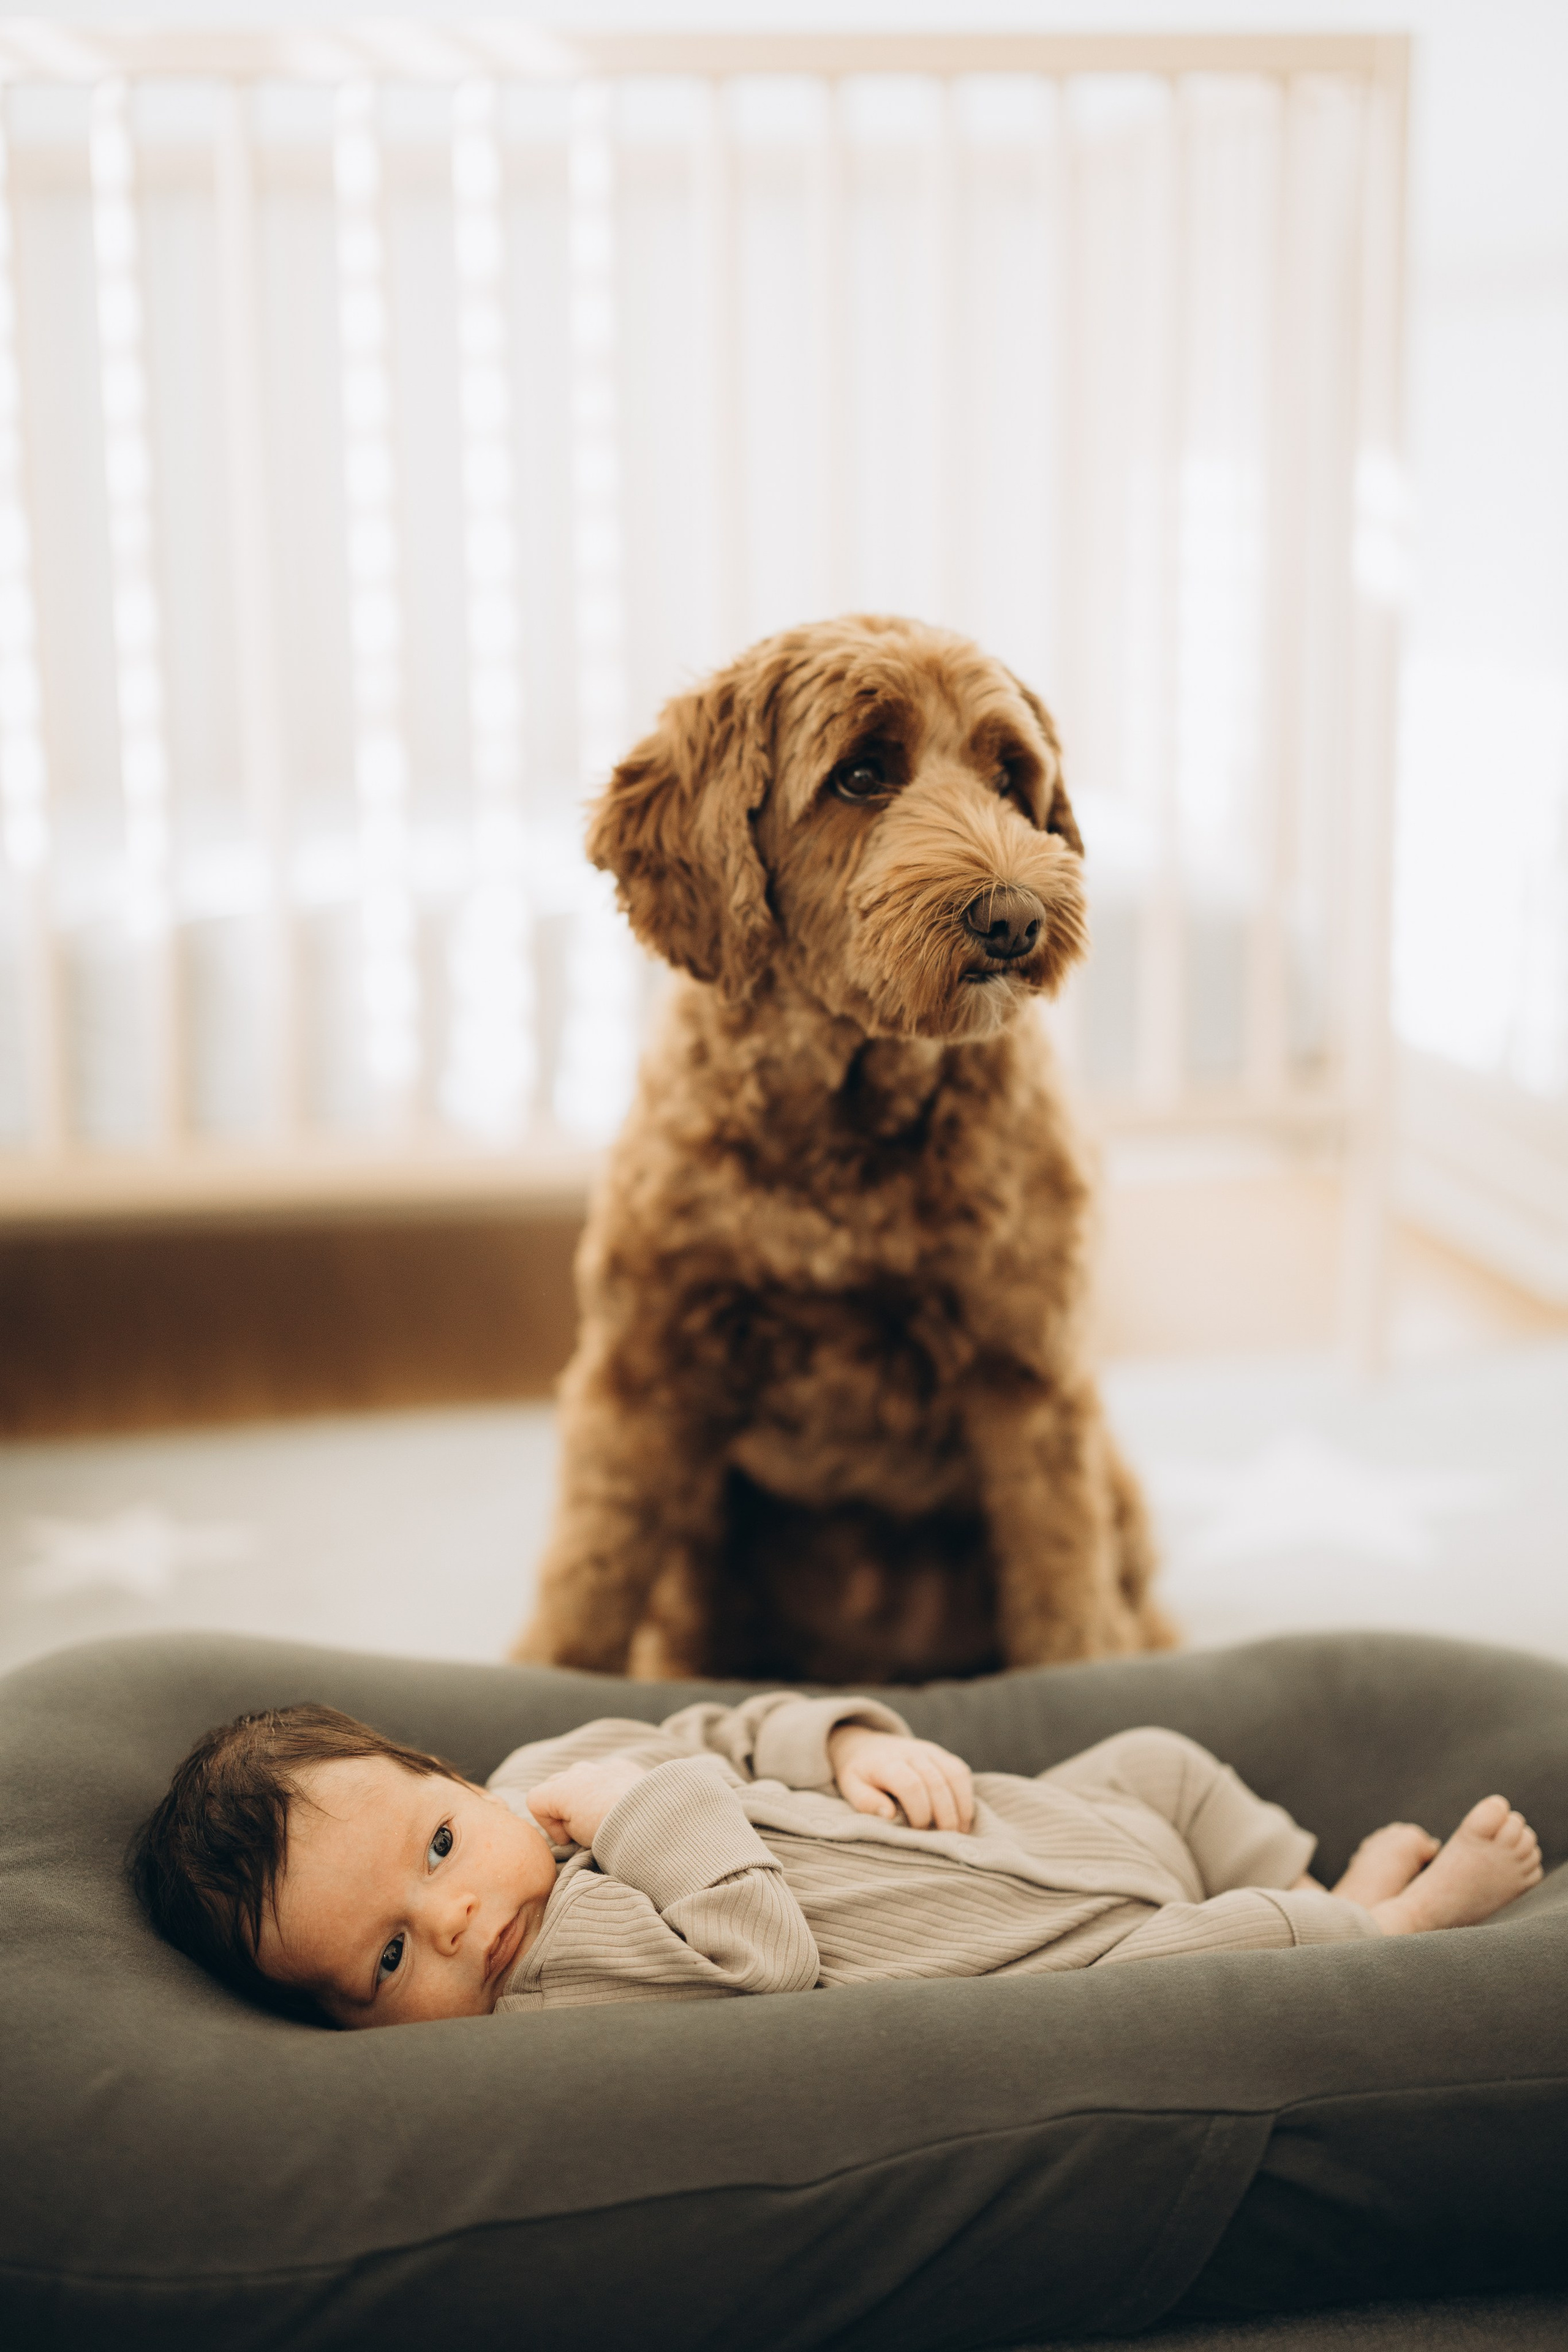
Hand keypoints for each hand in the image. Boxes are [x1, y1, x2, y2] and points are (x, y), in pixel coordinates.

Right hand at [527, 1755, 649, 1845]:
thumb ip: (565, 1824)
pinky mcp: (623, 1766)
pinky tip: (617, 1804)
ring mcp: (602, 1766)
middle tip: (580, 1830)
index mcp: (562, 1788)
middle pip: (554, 1783)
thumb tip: (571, 1823)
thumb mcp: (577, 1836)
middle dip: (561, 1806)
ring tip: (598, 1816)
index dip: (547, 1824)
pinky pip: (605, 1772)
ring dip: (582, 1793)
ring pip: (579, 1774)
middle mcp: (579, 1772)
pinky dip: (606, 1785)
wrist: (654, 1816)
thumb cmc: (613, 1830)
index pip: (535, 1799)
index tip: (568, 1840)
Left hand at [827, 1726, 974, 1831]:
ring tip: (959, 1832)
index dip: (919, 1812)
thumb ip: (866, 1801)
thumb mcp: (851, 1787)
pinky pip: (961, 1771)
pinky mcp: (941, 1754)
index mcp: (886, 1763)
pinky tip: (963, 1818)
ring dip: (961, 1806)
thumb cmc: (860, 1774)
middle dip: (944, 1815)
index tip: (918, 1831)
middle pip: (937, 1783)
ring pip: (955, 1775)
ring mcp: (929, 1751)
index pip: (911, 1785)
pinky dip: (966, 1795)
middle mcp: (911, 1753)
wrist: (866, 1746)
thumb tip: (888, 1815)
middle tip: (945, 1839)